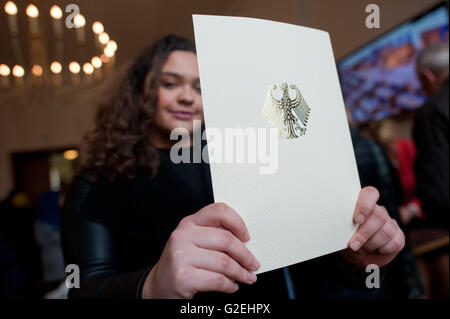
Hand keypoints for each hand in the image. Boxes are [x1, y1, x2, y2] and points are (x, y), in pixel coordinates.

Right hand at [142, 203, 259, 298]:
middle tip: (252, 264)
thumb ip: (212, 235)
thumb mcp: (192, 242)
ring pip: (224, 262)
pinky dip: (230, 285)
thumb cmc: (181, 263)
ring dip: (240, 273)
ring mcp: (181, 256)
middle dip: (245, 255)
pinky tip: (231, 286)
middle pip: (226, 240)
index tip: (246, 237)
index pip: (218, 211)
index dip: (238, 223)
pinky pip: (218, 280)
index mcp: (188, 223)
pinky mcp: (183, 276)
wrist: (158, 286)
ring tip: (245, 277)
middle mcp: (182, 236)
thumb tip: (244, 243)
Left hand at [340, 186, 404, 268]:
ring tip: (361, 248)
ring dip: (371, 244)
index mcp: (362, 203)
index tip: (357, 220)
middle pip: (378, 216)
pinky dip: (382, 250)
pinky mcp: (398, 236)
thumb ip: (342, 224)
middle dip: (364, 233)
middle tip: (353, 245)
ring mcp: (390, 222)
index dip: (365, 206)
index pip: (370, 194)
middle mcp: (378, 210)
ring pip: (386, 231)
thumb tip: (340, 225)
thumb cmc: (346, 239)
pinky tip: (374, 250)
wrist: (356, 256)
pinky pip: (395, 243)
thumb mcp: (340, 231)